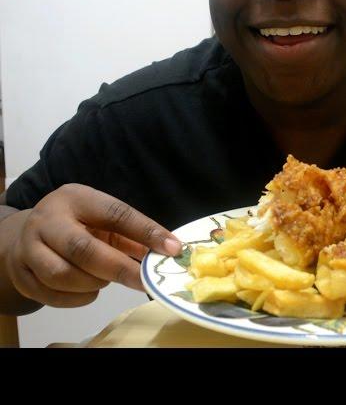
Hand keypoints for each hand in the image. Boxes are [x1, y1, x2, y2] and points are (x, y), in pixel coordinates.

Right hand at [4, 183, 181, 307]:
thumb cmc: (78, 224)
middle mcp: (47, 220)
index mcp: (76, 198)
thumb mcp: (102, 218)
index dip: (146, 232)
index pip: (116, 214)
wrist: (28, 235)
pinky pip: (52, 295)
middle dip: (119, 268)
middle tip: (144, 281)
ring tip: (107, 280)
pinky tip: (89, 290)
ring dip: (93, 284)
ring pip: (63, 275)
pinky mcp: (21, 274)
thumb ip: (132, 233)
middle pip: (83, 249)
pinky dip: (77, 299)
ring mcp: (29, 247)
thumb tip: (170, 250)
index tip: (173, 248)